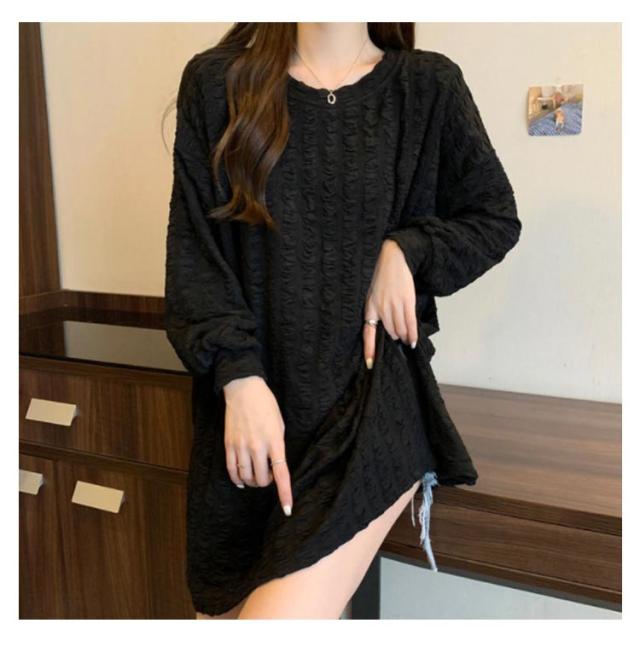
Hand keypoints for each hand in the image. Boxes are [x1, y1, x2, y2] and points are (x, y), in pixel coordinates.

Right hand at [223, 375, 292, 515]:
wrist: (244, 390)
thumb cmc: (266, 405)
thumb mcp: (279, 424)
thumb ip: (278, 445)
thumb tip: (275, 465)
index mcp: (275, 441)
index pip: (281, 474)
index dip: (284, 493)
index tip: (287, 509)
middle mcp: (257, 446)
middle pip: (261, 479)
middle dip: (265, 483)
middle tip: (267, 476)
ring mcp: (241, 446)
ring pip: (246, 477)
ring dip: (252, 482)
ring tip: (255, 476)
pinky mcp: (229, 444)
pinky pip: (232, 470)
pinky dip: (237, 478)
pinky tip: (241, 479)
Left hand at [363, 239, 417, 368]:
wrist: (393, 259)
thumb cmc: (381, 276)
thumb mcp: (372, 293)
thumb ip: (376, 310)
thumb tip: (385, 326)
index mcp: (370, 307)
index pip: (368, 333)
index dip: (369, 349)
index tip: (370, 364)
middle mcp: (381, 308)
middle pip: (389, 332)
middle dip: (395, 337)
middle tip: (399, 339)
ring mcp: (394, 305)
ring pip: (400, 329)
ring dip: (404, 336)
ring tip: (407, 340)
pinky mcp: (407, 301)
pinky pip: (410, 323)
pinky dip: (413, 334)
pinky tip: (413, 341)